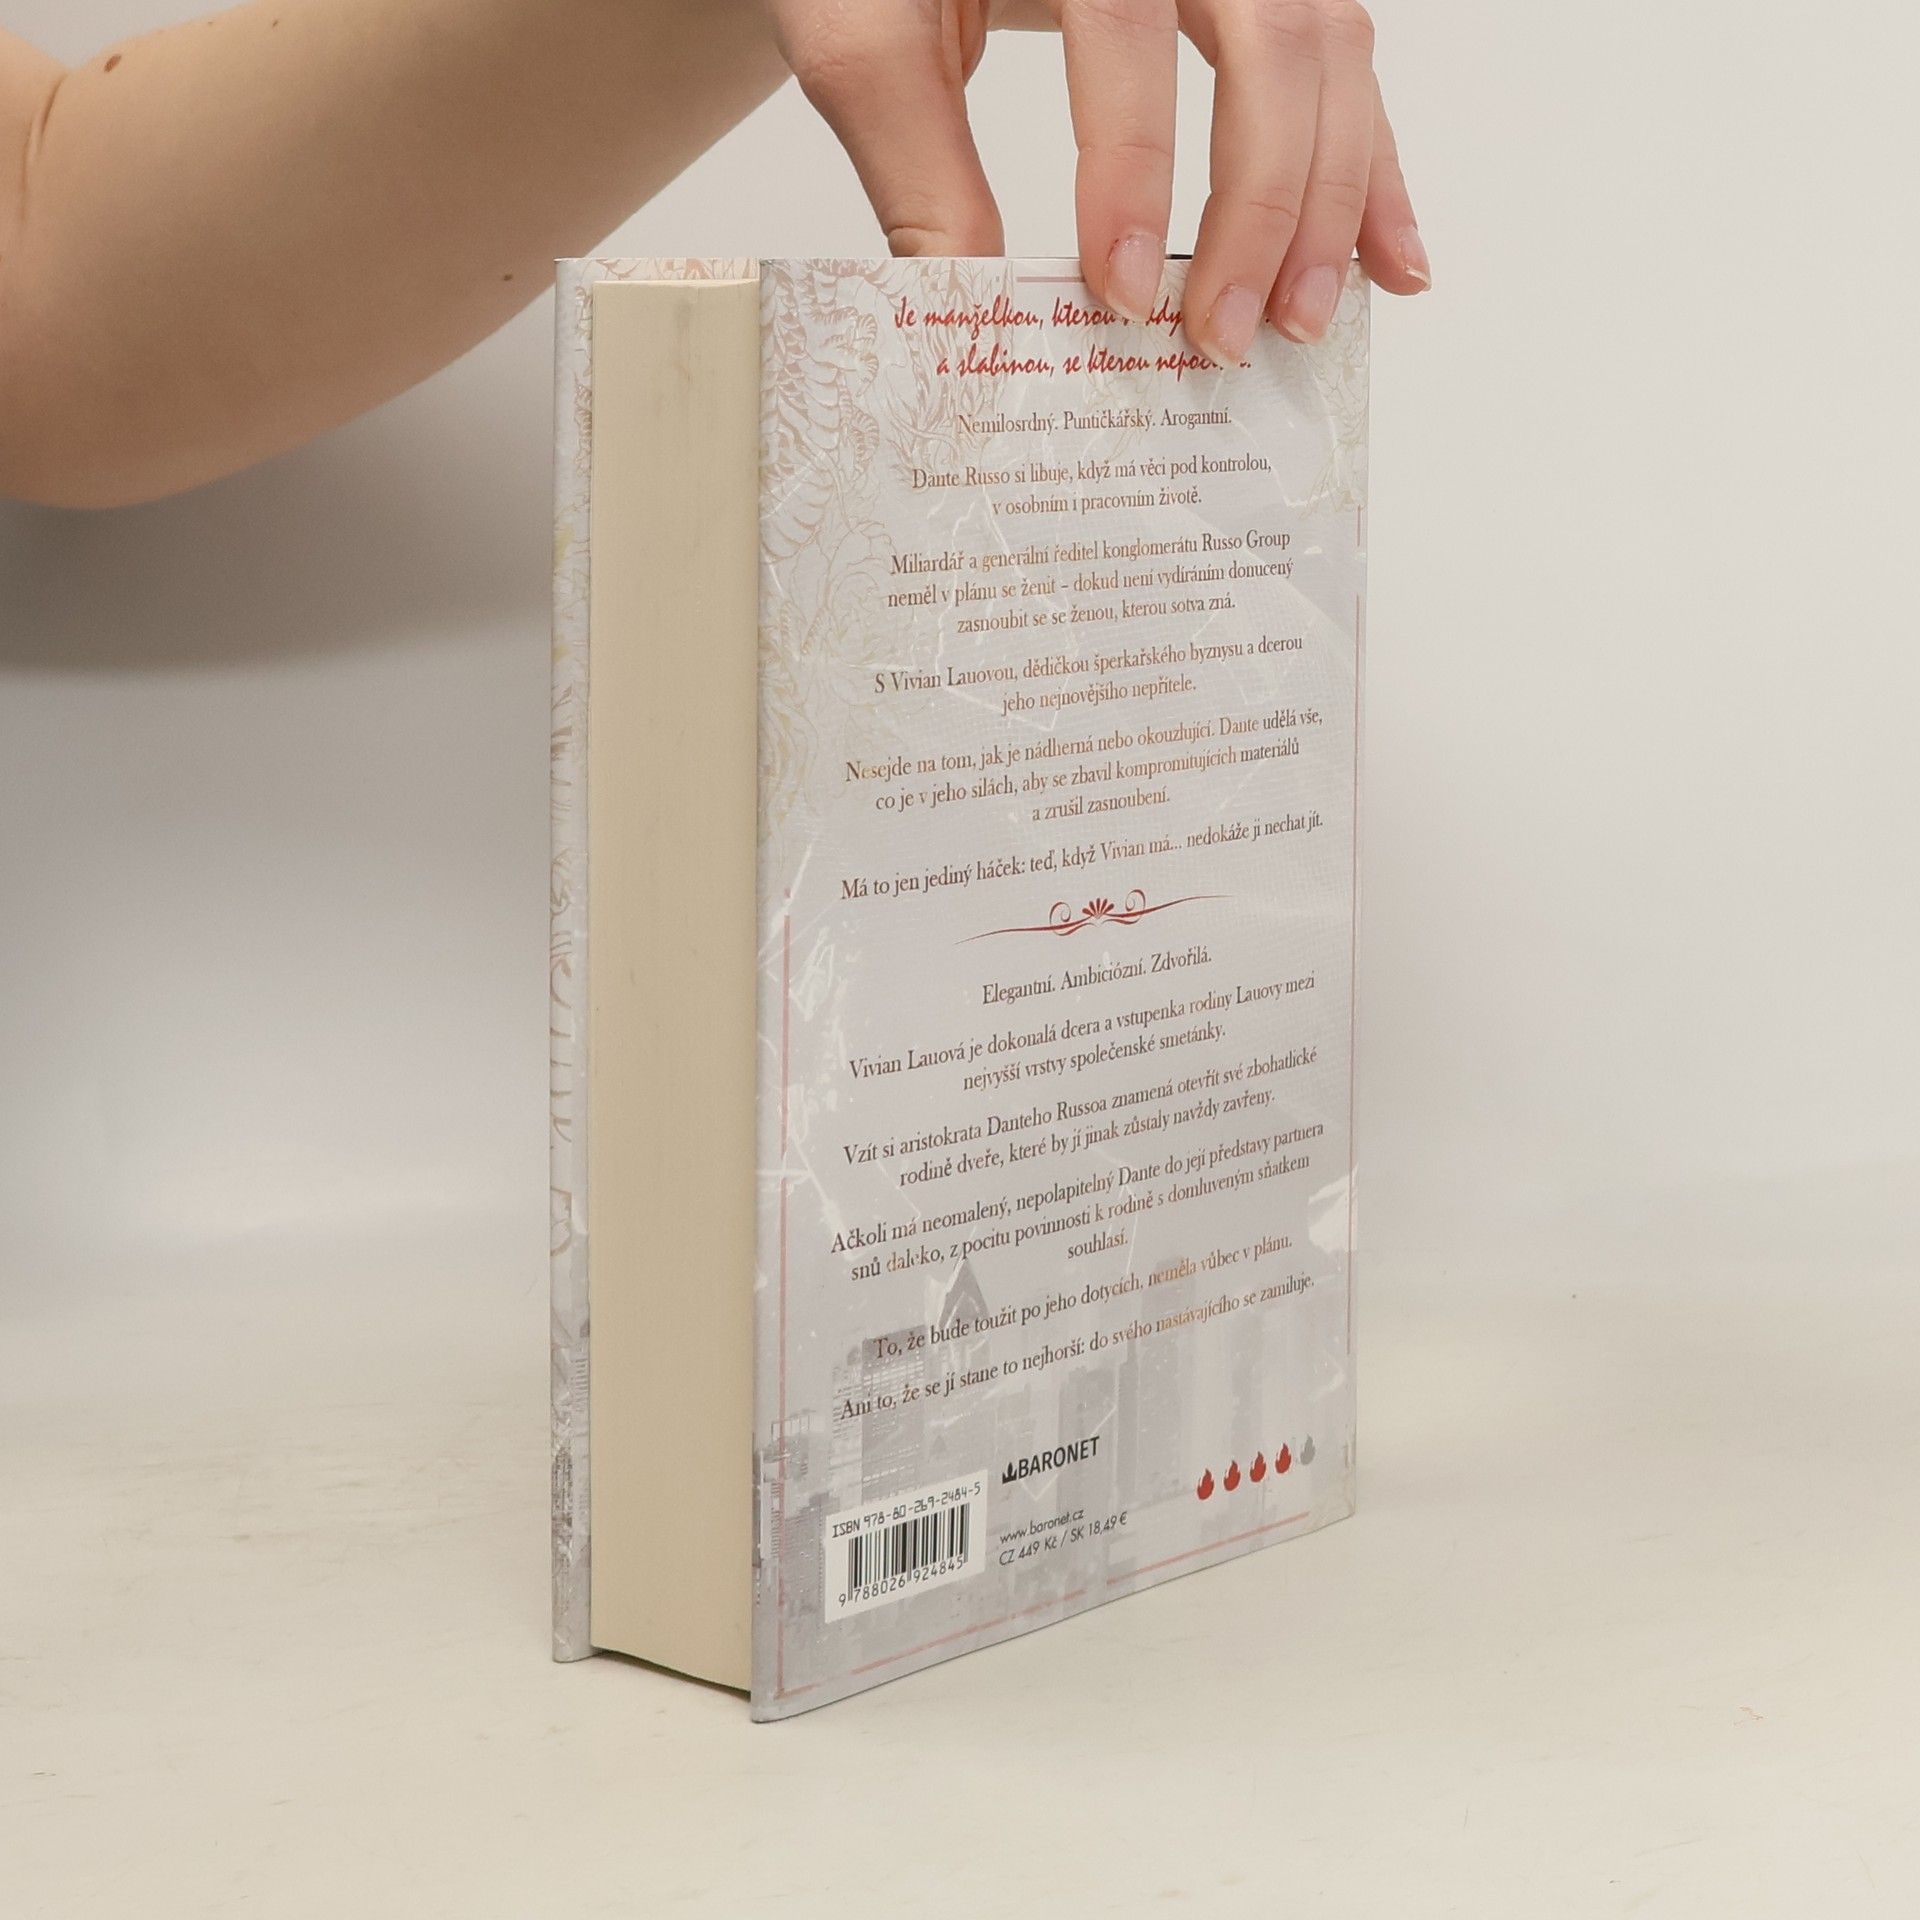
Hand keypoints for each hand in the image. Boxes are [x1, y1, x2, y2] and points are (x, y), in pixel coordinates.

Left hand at [768, 0, 1427, 363]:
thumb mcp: (868, 43)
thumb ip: (917, 167)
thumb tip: (978, 321)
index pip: (1123, 24)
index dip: (1132, 166)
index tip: (1117, 292)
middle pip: (1270, 39)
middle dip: (1259, 207)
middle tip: (1223, 337)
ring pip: (1328, 53)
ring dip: (1331, 200)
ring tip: (1301, 321)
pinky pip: (1344, 64)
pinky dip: (1375, 168)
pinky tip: (1388, 259)